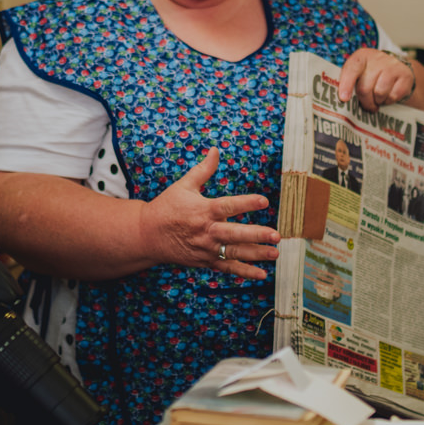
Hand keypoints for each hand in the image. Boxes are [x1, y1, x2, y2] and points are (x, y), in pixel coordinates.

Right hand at [141, 146, 278, 279]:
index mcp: (204, 210)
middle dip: (256, 235)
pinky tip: (262, 274)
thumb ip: (203, 170)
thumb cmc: (167, 207)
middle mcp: (207, 231)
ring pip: (234, 252)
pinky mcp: (206, 261)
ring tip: (274, 253)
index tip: (264, 201)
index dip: (247, 203)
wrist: (147, 234)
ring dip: (256, 254)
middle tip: (276, 235)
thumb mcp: (184, 185)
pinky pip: (227, 268)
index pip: (228, 206)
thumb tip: (215, 150)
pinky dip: (245, 272)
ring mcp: (207, 249)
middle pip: (235, 234)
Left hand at [338, 47, 417, 111]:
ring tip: (378, 99)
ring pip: (379, 92)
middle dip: (365, 101)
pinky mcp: (405, 75)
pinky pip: (393, 96)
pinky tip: (388, 96)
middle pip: (365, 87)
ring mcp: (393, 65)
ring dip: (378, 101)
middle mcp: (377, 58)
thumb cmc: (372, 75)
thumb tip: (342, 99)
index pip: (352, 69)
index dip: (346, 84)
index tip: (344, 99)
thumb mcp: (359, 73)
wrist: (397, 70)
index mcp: (362, 56)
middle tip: (367, 105)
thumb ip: (349, 82)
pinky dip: (389, 101)